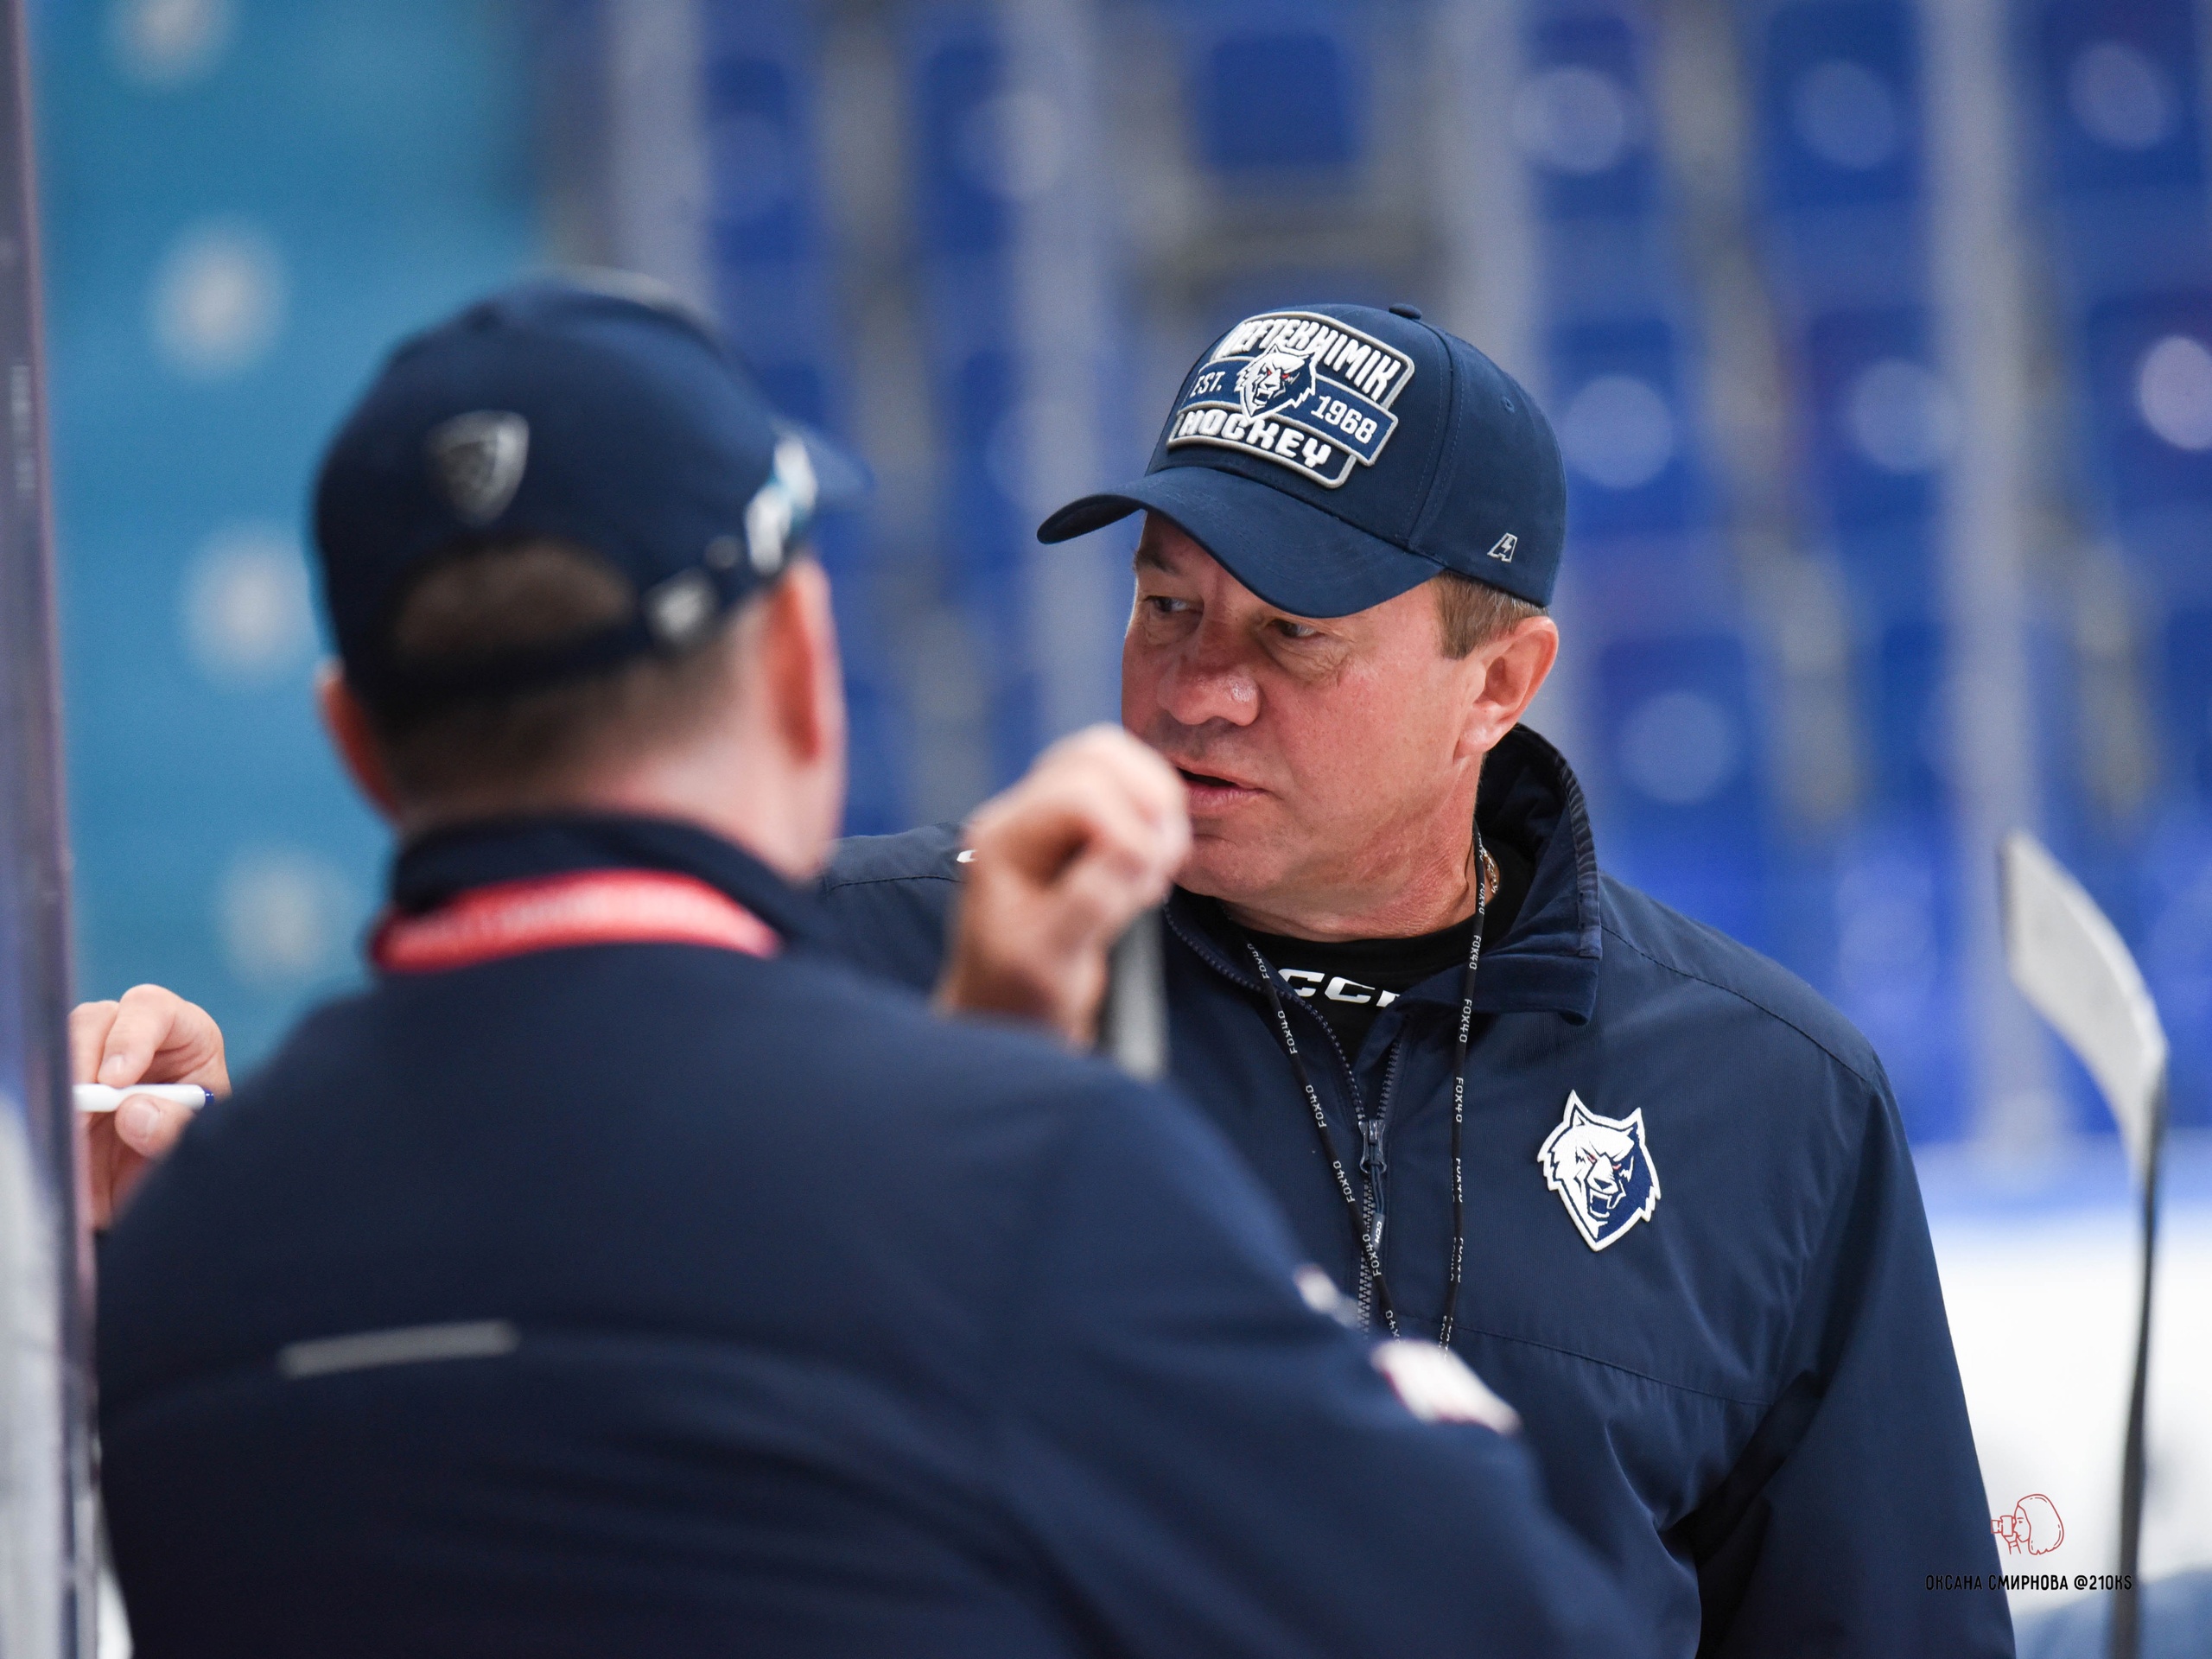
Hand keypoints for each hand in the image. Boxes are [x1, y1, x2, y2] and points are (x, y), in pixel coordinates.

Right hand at [71, 984, 228, 1227]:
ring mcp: (94, 1066)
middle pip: (97, 1020)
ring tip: (75, 1129)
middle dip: (84, 1058)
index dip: (131, 1035)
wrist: (159, 1195)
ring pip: (63, 1050)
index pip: (154, 1008)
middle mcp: (136, 1043)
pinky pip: (46, 1087)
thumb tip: (133, 1112)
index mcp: (184, 1039)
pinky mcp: (66, 1094)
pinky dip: (48, 1107)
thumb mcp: (198, 1144)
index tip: (117, 1079)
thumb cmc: (190, 1157)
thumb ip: (176, 1128)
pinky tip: (61, 1134)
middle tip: (83, 1105)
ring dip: (65, 1085)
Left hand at [936, 725, 1189, 1046]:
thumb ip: (1087, 905)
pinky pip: (1124, 785)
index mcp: (1003, 842)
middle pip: (1096, 756)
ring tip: (1161, 863)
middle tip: (1164, 862)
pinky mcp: (1075, 826)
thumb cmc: (1018, 995)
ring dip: (1155, 802)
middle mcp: (1021, 816)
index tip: (1148, 886)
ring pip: (1112, 760)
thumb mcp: (1048, 964)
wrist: (1004, 1012)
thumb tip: (1132, 853)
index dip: (1128, 831)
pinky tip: (1155, 861)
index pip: (1078, 796)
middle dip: (1148, 802)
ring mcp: (1046, 816)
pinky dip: (1154, 812)